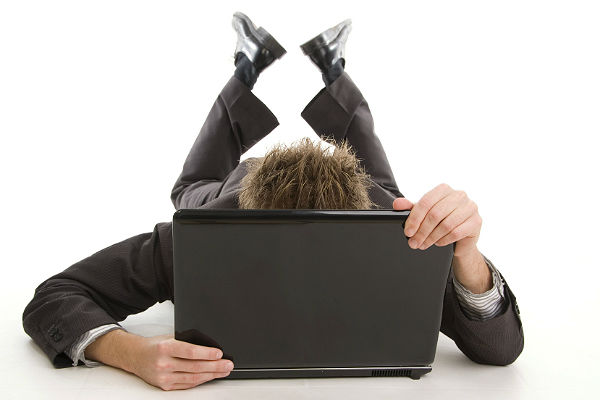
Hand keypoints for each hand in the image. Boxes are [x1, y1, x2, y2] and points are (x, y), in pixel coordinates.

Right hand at [86, 331, 233, 390]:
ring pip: (193, 377)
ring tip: (224, 371)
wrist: (136, 356)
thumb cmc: (155, 345)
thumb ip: (187, 340)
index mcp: (165, 348)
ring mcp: (164, 377)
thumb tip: (210, 344)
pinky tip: (210, 376)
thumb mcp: (170, 337)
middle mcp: (164, 363)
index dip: (206, 353)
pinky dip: (201, 380)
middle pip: (194, 367)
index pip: (190, 352)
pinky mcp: (165, 386)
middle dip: (214, 366)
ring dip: (211, 374)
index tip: (219, 353)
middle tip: (228, 364)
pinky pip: (187, 384)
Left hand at [393, 183, 491, 292]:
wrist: (461, 239)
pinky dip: (443, 240)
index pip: (426, 202)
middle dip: (421, 231)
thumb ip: (410, 208)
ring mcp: (470, 207)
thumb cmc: (441, 222)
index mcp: (444, 189)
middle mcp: (459, 195)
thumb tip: (397, 204)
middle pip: (435, 214)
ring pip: (445, 224)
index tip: (408, 231)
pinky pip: (456, 233)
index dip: (414, 218)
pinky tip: (438, 243)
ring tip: (423, 244)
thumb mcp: (424, 214)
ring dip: (431, 237)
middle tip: (413, 242)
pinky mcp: (476, 221)